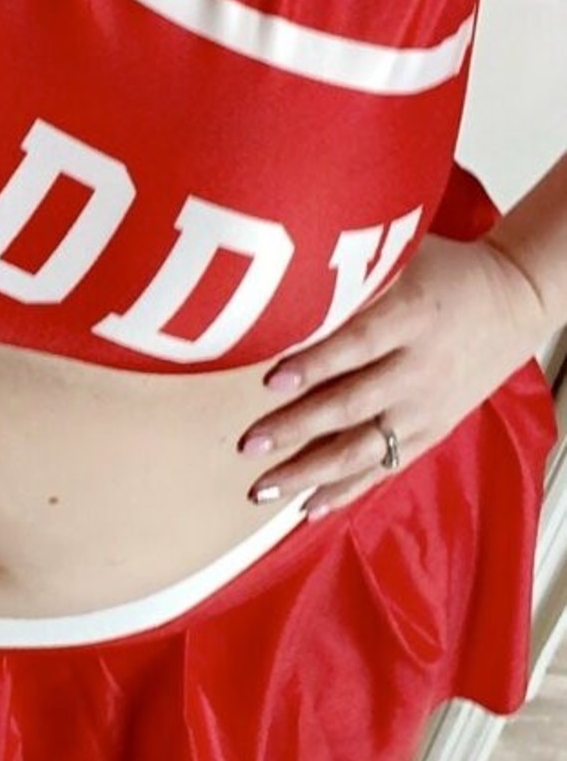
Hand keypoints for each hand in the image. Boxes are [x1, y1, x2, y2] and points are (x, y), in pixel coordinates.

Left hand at [238, 233, 547, 520]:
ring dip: (309, 471)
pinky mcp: (430, 433)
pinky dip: (344, 490)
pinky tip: (306, 506)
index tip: (271, 381)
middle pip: (352, 404)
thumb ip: (357, 271)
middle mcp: (419, 368)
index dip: (315, 364)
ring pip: (362, 449)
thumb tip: (285, 277)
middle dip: (296, 428)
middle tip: (247, 443)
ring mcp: (425, 407)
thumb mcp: (407, 254)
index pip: (358, 343)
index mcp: (412, 315)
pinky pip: (382, 469)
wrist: (514, 302)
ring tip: (261, 486)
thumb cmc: (445, 272)